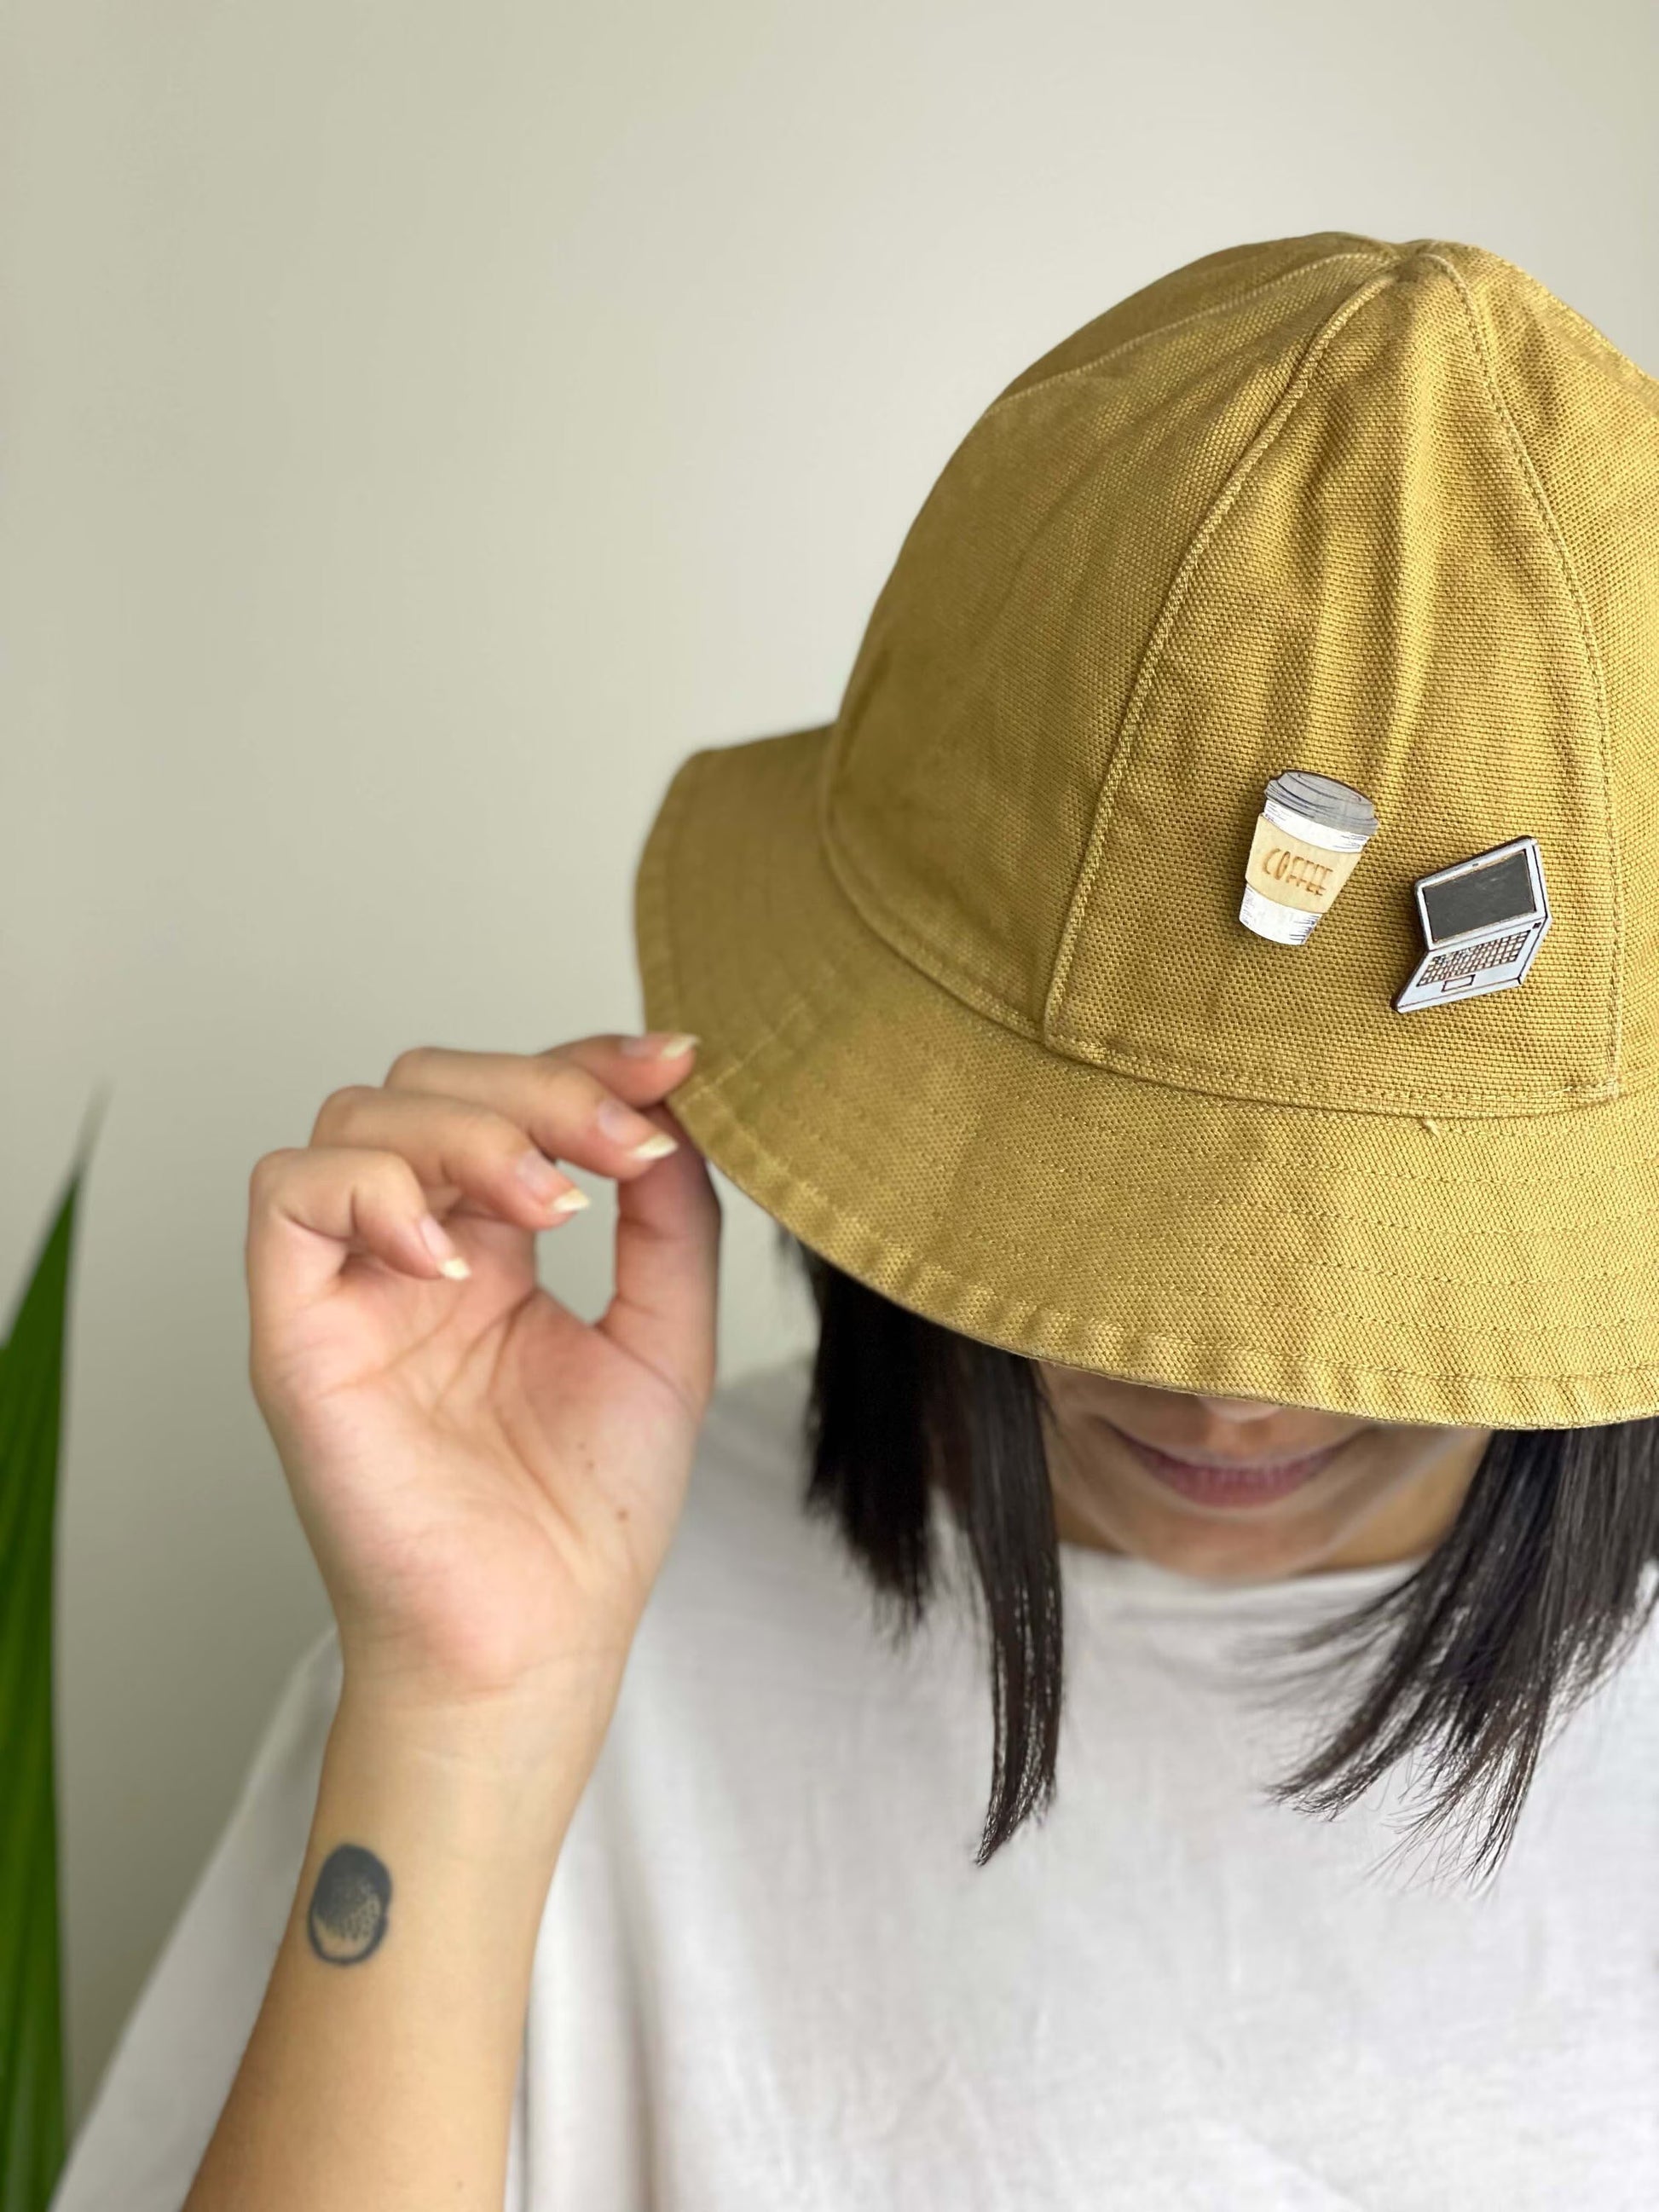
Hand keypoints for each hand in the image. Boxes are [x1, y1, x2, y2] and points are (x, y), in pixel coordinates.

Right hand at [244, 1033, 718, 1739]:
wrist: (536, 1644)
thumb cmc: (589, 1518)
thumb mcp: (665, 1341)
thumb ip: (673, 1223)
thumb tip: (679, 1108)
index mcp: (492, 1252)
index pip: (515, 1104)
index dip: (587, 1062)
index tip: (676, 1063)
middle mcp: (412, 1256)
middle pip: (430, 1084)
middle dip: (538, 1087)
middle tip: (623, 1143)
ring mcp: (350, 1288)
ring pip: (359, 1117)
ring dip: (469, 1130)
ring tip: (550, 1206)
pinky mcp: (296, 1333)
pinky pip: (288, 1197)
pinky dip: (375, 1190)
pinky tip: (459, 1260)